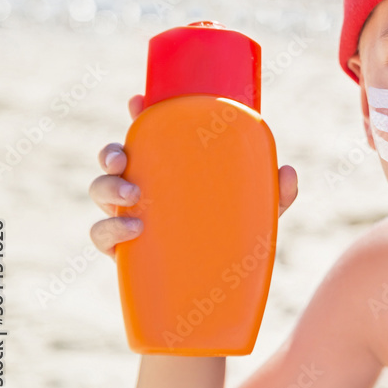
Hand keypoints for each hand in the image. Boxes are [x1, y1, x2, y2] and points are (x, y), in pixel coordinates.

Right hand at [88, 94, 298, 257]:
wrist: (220, 286)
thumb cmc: (234, 236)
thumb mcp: (258, 212)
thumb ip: (275, 193)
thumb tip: (287, 171)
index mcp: (170, 170)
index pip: (148, 135)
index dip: (140, 114)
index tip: (138, 100)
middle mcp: (144, 188)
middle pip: (113, 161)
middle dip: (110, 154)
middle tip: (124, 160)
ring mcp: (129, 217)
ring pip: (100, 193)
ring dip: (108, 189)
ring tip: (132, 197)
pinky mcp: (123, 251)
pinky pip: (101, 237)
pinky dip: (110, 230)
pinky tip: (134, 230)